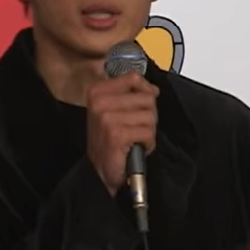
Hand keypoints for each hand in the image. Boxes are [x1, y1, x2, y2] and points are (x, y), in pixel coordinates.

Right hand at [86, 71, 158, 195]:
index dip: (146, 89)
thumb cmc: (108, 141)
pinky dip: (148, 143)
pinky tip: (136, 147)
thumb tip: (153, 89)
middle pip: (146, 97)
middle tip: (137, 128)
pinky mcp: (117, 134)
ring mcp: (107, 117)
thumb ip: (131, 94)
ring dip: (148, 131)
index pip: (133, 77)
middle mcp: (99, 102)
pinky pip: (148, 132)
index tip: (146, 100)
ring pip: (149, 115)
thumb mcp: (113, 110)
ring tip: (135, 138)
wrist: (99, 171)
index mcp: (97, 91)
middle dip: (149, 115)